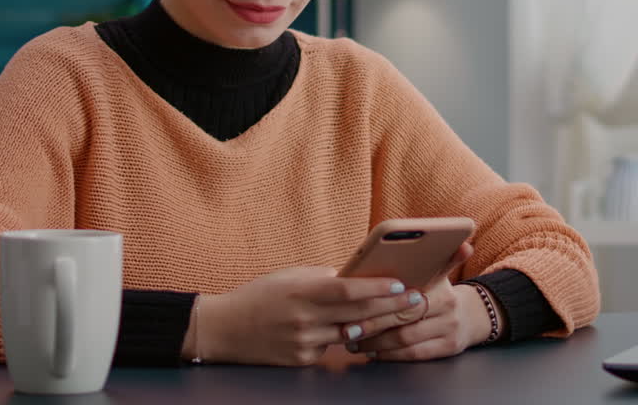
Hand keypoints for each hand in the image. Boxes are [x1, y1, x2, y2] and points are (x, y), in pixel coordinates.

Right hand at [186, 266, 424, 366]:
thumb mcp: (289, 276)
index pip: (349, 290)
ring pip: (350, 334)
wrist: (223, 329)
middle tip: (414, 300)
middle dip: (391, 306)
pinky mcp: (301, 360)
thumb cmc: (258, 296)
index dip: (378, 288)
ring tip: (399, 315)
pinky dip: (343, 338)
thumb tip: (354, 276)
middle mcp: (305, 319)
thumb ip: (322, 277)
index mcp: (303, 291)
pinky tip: (358, 330)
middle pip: (358, 313)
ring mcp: (304, 343)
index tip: (401, 283)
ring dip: (376, 324)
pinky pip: (331, 348)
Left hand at [350, 242, 493, 360]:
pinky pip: (414, 354)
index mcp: (441, 284)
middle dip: (371, 324)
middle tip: (346, 327)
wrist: (473, 316)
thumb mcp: (437, 271)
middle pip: (402, 317)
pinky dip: (390, 355)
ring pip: (405, 339)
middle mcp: (448, 307)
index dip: (381, 300)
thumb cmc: (440, 292)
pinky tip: (372, 352)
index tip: (358, 302)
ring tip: (353, 341)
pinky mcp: (449, 348)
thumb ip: (427, 258)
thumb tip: (446, 244)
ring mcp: (449, 329)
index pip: (406, 294)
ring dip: (375, 343)